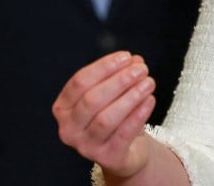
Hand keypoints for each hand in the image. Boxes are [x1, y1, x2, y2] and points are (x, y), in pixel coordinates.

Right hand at [53, 51, 156, 178]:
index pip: (79, 82)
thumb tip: (135, 60)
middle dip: (119, 81)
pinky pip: (123, 134)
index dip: (103, 67)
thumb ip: (120, 75)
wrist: (126, 150)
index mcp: (63, 108)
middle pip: (92, 100)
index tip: (126, 56)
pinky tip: (150, 100)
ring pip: (106, 119)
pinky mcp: (106, 157)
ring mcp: (85, 146)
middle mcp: (69, 129)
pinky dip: (138, 115)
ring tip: (149, 83)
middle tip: (142, 69)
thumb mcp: (113, 94)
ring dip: (130, 97)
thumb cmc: (115, 117)